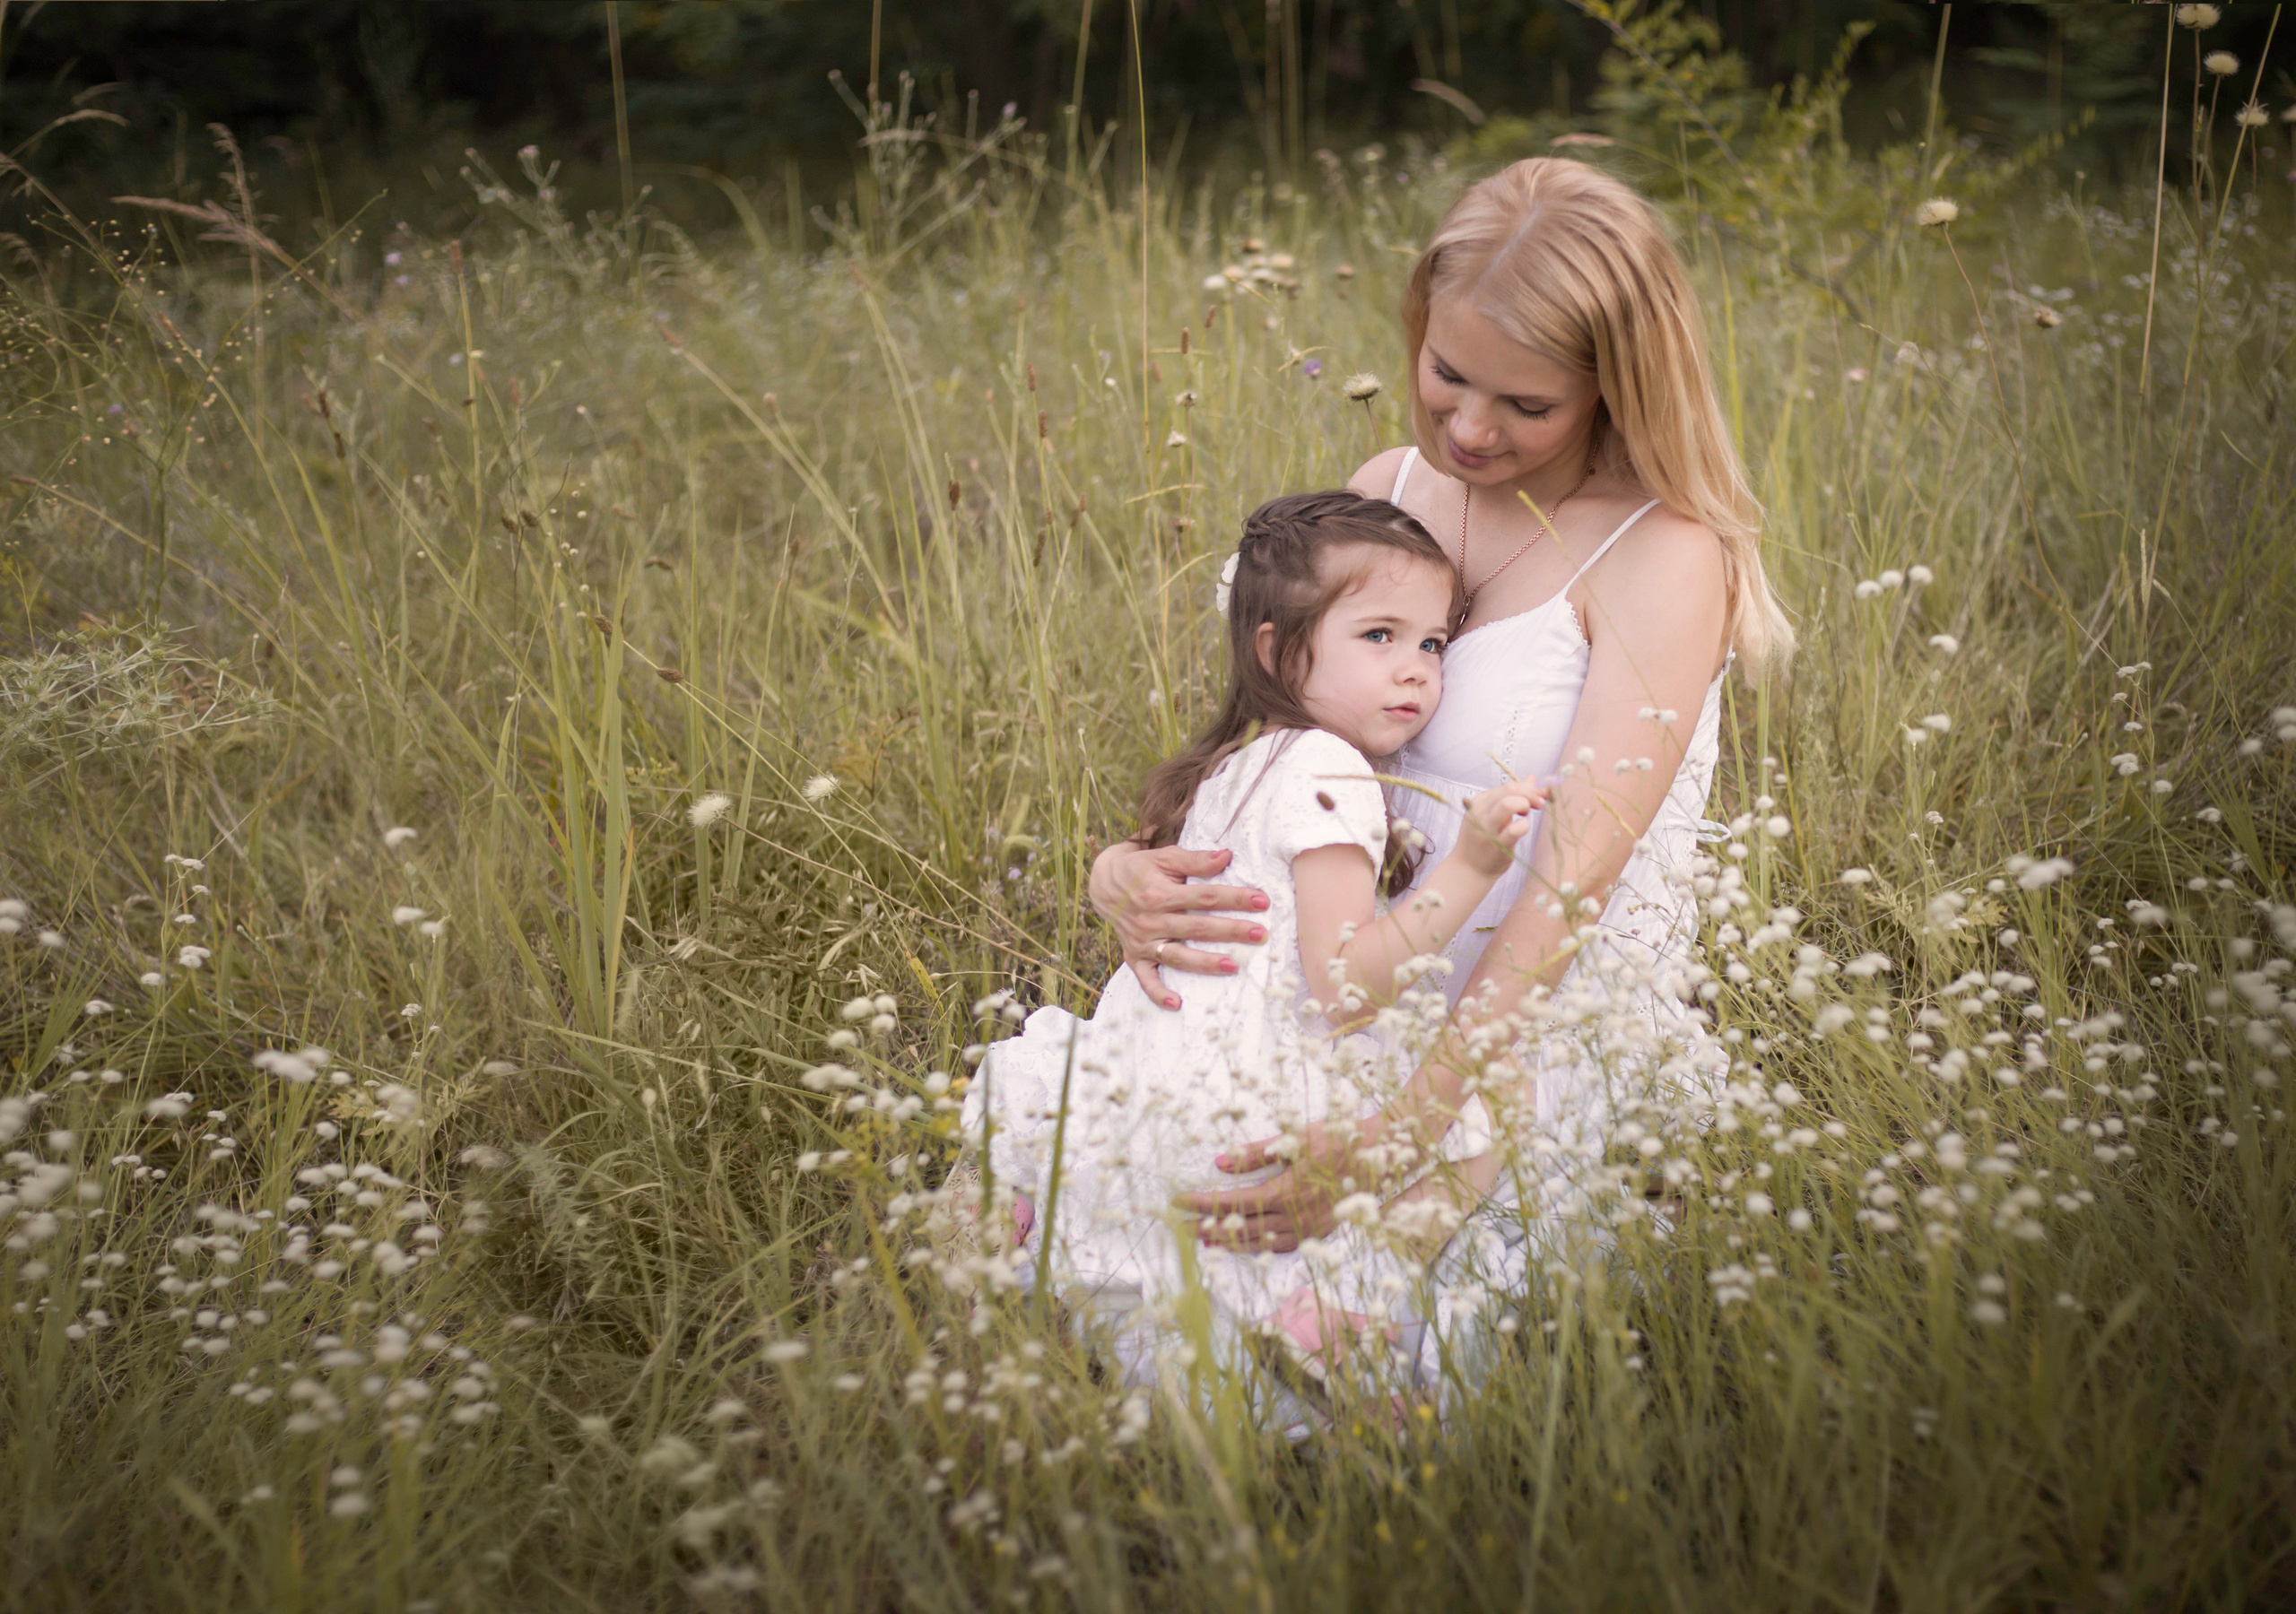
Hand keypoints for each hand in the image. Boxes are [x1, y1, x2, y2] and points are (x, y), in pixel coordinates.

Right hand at [1090, 841, 1269, 1009]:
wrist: (1104, 884)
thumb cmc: (1142, 869)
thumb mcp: (1165, 858)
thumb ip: (1196, 860)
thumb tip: (1227, 856)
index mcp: (1159, 893)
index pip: (1204, 897)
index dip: (1234, 898)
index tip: (1262, 901)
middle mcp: (1150, 919)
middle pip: (1197, 927)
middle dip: (1231, 931)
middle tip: (1260, 934)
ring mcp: (1143, 941)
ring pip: (1177, 956)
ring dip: (1204, 963)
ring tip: (1233, 966)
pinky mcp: (1134, 957)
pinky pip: (1146, 979)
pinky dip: (1158, 993)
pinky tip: (1177, 1004)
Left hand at [1171, 1122, 1364, 1250]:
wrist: (1380, 1154)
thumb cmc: (1338, 1139)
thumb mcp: (1293, 1138)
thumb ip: (1255, 1154)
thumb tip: (1220, 1163)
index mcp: (1284, 1192)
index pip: (1231, 1202)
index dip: (1201, 1203)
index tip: (1177, 1200)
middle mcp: (1294, 1216)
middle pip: (1241, 1227)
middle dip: (1207, 1227)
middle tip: (1180, 1227)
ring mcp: (1308, 1228)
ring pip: (1262, 1242)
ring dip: (1231, 1242)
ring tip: (1207, 1241)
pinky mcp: (1320, 1231)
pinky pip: (1284, 1245)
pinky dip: (1261, 1246)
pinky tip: (1249, 1244)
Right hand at [1449, 776, 1544, 879]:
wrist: (1469, 869)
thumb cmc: (1484, 840)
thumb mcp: (1493, 814)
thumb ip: (1512, 796)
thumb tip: (1533, 779)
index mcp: (1479, 802)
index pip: (1508, 786)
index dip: (1529, 788)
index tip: (1540, 796)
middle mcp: (1481, 813)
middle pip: (1509, 790)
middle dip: (1530, 794)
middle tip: (1539, 805)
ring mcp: (1488, 829)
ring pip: (1508, 804)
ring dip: (1525, 804)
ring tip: (1527, 814)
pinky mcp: (1497, 845)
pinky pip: (1516, 829)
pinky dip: (1525, 825)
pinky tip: (1523, 828)